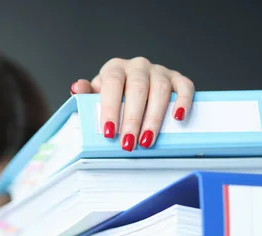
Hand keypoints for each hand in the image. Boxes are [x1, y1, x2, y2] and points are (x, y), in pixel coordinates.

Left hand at [71, 57, 194, 151]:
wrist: (130, 86)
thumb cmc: (112, 95)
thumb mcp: (95, 95)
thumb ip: (86, 94)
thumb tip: (76, 88)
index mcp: (114, 68)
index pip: (112, 85)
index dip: (110, 108)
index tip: (108, 132)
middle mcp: (137, 66)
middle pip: (137, 89)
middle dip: (132, 119)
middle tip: (128, 143)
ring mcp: (159, 70)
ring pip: (160, 90)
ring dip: (154, 118)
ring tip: (147, 140)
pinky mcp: (177, 78)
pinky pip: (184, 86)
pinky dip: (183, 101)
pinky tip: (178, 118)